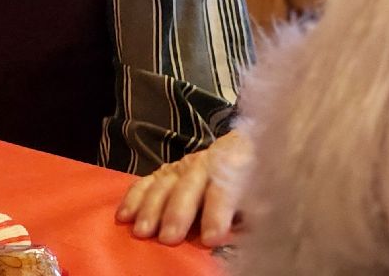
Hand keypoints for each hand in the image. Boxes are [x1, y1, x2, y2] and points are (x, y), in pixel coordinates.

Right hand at [115, 130, 251, 246]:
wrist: (247, 150)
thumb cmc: (256, 181)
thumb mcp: (264, 195)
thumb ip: (253, 212)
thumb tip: (248, 232)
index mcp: (236, 166)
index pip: (225, 187)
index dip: (217, 212)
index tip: (212, 238)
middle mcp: (206, 162)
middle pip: (189, 184)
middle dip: (178, 211)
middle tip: (169, 237)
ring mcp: (183, 165)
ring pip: (165, 182)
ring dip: (151, 207)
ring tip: (143, 231)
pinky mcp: (167, 171)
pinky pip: (147, 181)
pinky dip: (134, 197)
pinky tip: (124, 215)